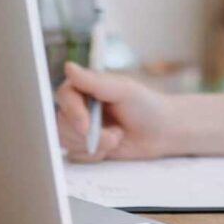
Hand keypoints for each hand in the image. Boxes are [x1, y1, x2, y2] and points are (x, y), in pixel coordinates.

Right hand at [53, 63, 176, 161]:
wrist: (162, 133)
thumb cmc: (146, 106)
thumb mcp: (123, 90)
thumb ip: (94, 81)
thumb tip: (68, 66)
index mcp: (84, 87)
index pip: (64, 97)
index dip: (73, 113)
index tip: (86, 127)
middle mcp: (78, 106)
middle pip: (62, 123)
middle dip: (89, 135)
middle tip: (116, 135)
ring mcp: (79, 127)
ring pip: (67, 141)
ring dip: (95, 145)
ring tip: (117, 137)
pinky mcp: (83, 146)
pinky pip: (76, 156)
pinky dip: (95, 156)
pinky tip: (112, 148)